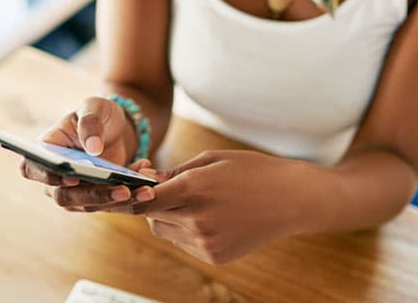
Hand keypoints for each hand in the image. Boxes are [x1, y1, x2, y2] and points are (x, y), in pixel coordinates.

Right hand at [19, 97, 155, 210]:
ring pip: (91, 205)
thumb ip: (90, 122)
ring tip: (145, 188)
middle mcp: (54, 178)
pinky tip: (148, 179)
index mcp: (45, 151)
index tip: (71, 176)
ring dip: (118, 199)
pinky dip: (132, 194)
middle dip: (94, 195)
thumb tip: (92, 149)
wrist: (116, 127)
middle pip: (64, 196)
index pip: (32, 169)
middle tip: (123, 189)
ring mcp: (75, 192)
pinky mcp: (97, 199)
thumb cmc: (97, 114)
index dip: (48, 176)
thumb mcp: (94, 106)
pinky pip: (112, 203)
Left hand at [102, 150, 318, 263]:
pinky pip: (184, 243)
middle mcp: (197, 219)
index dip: (130, 194)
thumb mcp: (211, 159)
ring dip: (167, 217)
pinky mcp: (215, 257)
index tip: (124, 189)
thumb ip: (176, 172)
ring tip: (193, 202)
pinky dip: (185, 230)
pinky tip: (209, 216)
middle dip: (150, 203)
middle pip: (150, 216)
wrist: (293, 200)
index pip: (143, 199)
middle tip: (163, 189)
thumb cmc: (252, 171)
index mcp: (194, 189)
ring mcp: (206, 242)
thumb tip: (148, 182)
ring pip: (164, 231)